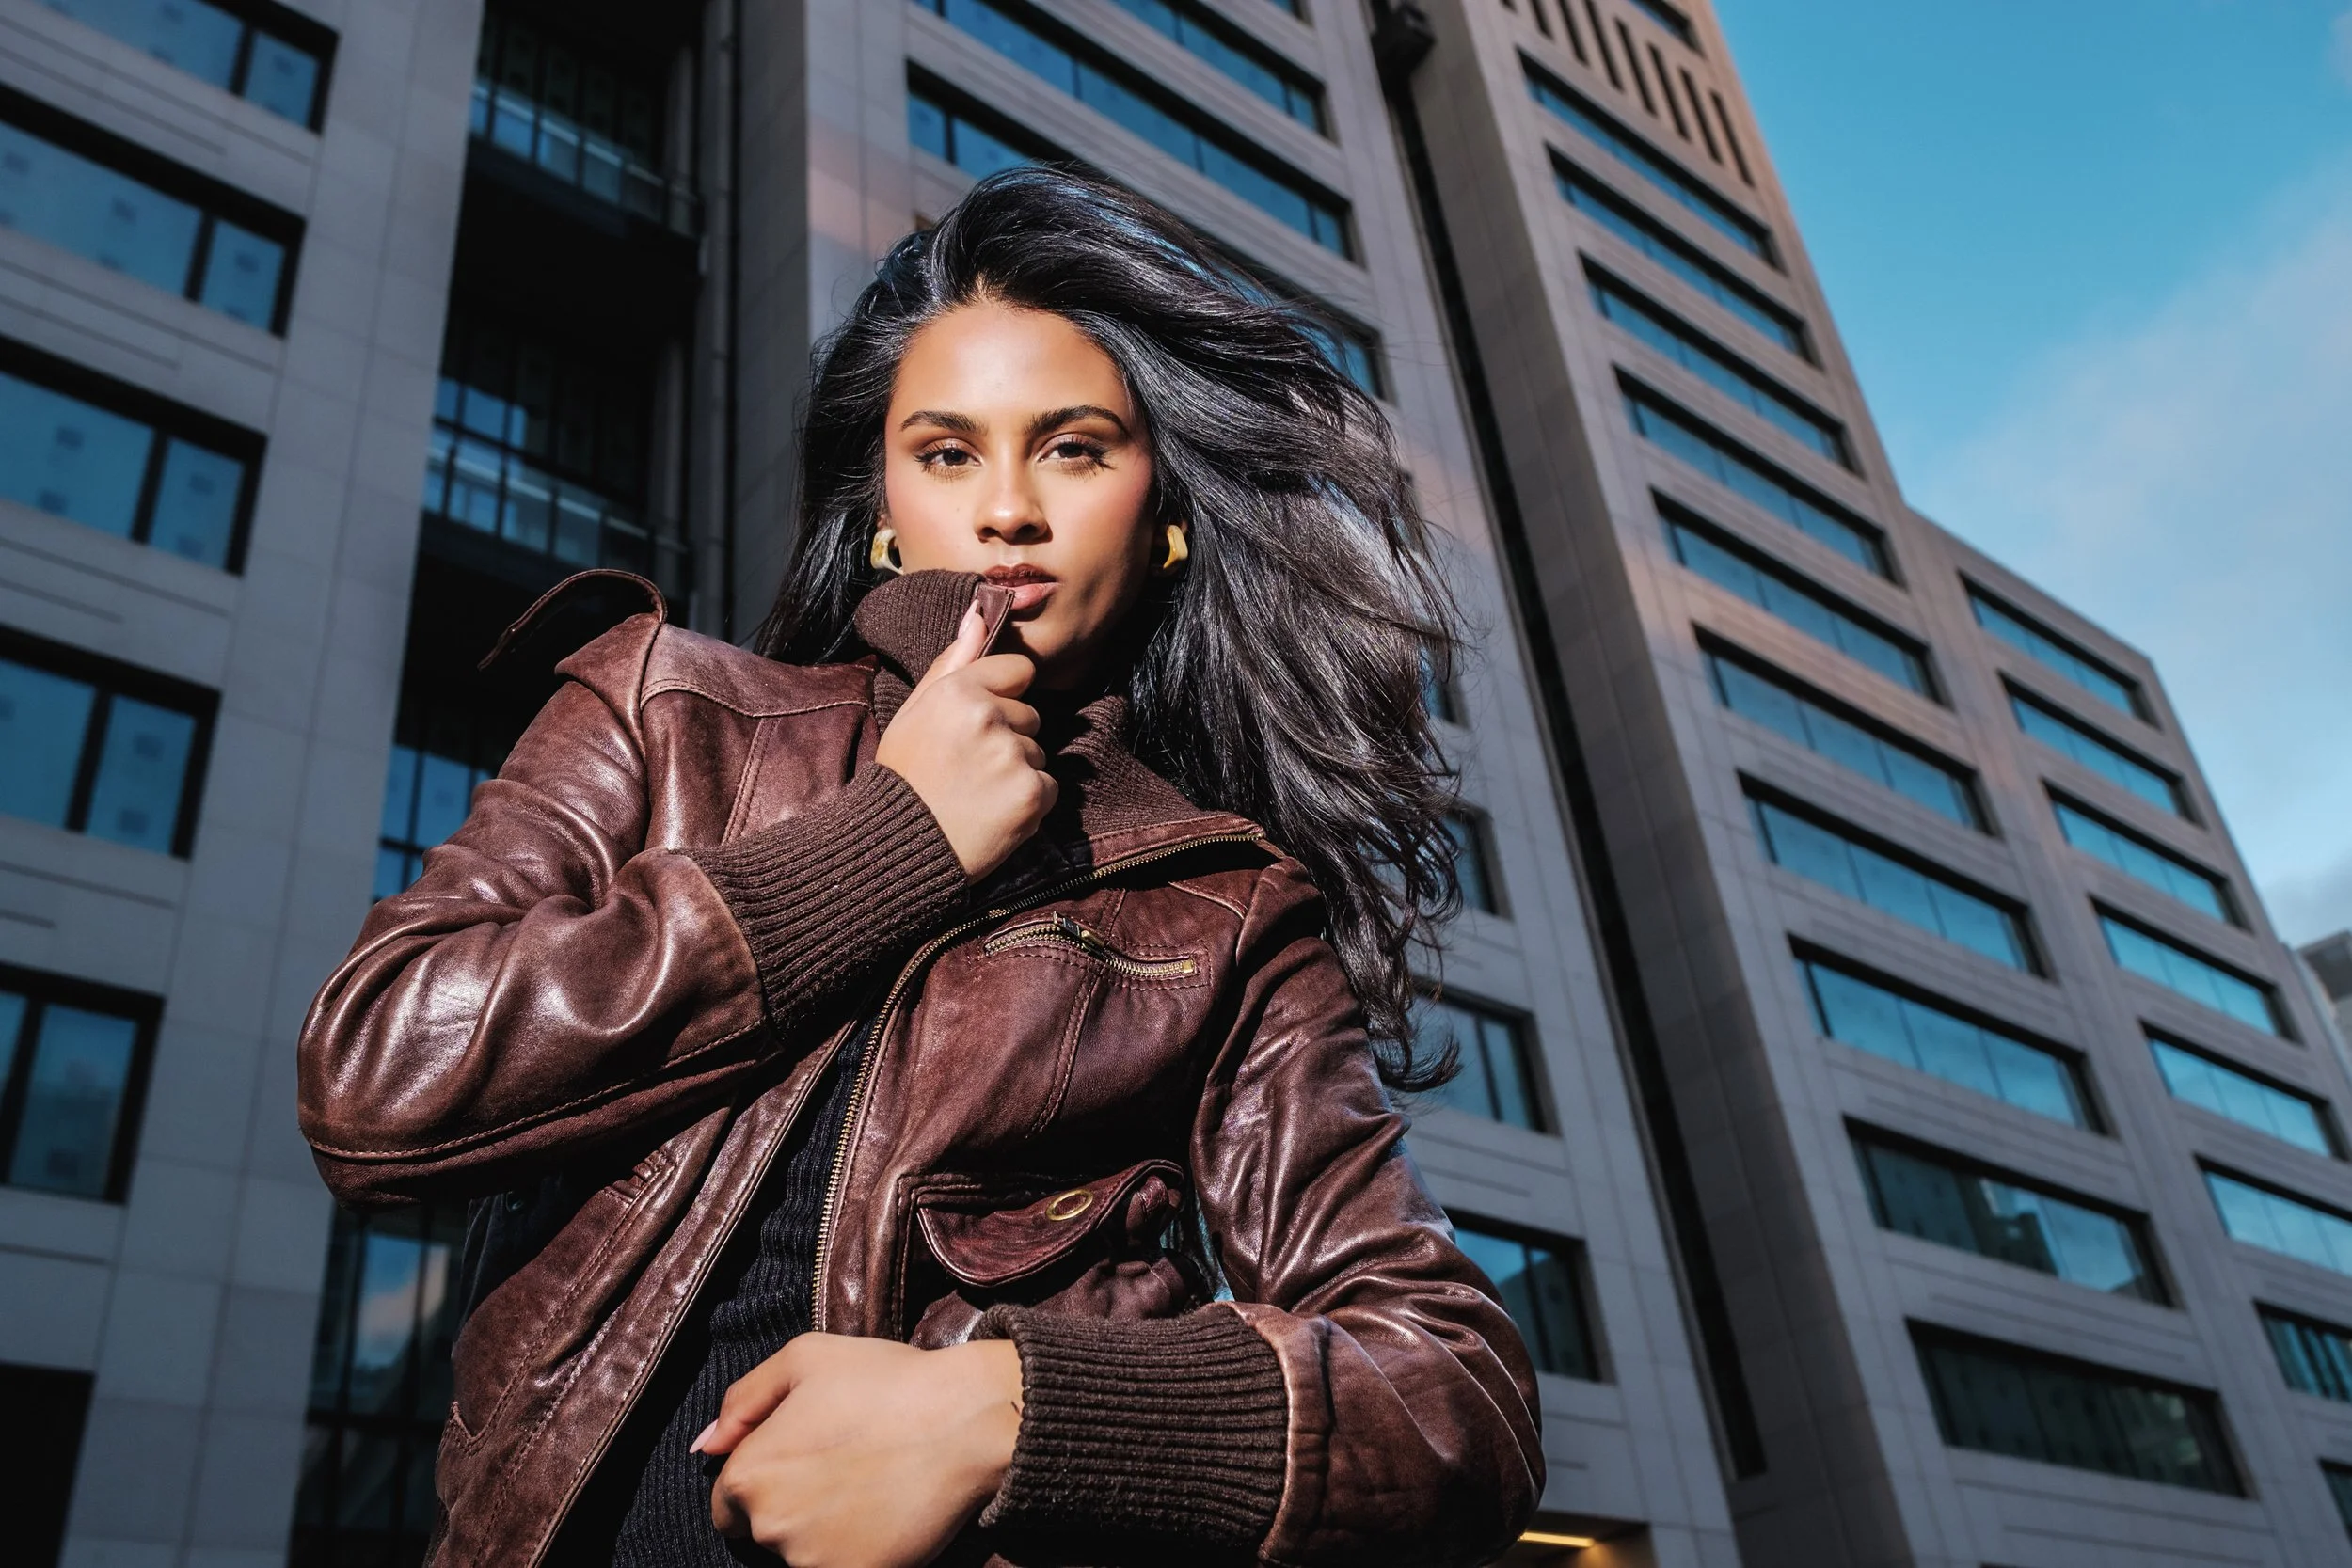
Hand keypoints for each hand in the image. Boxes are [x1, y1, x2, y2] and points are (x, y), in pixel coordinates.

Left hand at [697, 1333, 1022, 1566]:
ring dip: (822, 1534)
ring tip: (867, 1489)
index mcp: (749, 1474)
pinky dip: (857, 1552)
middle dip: (790, 1508)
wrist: (967, 1422)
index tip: (803, 1462)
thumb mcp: (805, 1358)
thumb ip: (743, 1400)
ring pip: (801, 1556)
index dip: (762, 1482)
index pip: (727, 1504)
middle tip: (840, 1471)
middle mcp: (770, 1526)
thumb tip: (706, 1446)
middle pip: (763, 1533)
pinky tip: (885, 1517)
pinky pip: (841, 1567)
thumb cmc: (887, 1382)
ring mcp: (813, 1562)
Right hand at [875, 603, 1058, 881]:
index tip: (976, 724)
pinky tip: (992, 813)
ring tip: (976, 792)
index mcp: (958, 691)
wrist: (897, 847)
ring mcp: (1013, 757)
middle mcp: (989, 718)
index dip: (1000, 697)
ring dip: (1016, 771)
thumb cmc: (904, 776)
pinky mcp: (1031, 794)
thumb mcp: (915, 711)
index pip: (1019, 671)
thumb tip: (980, 611)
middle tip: (967, 767)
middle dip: (1008, 737)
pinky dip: (1027, 802)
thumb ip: (952, 660)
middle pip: (1030, 715)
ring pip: (1038, 752)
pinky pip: (1048, 787)